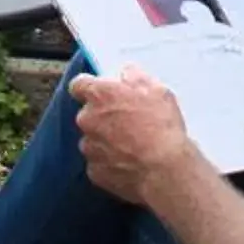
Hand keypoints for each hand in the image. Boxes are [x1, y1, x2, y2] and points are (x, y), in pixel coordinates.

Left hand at [72, 65, 196, 207]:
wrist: (164, 169)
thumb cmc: (161, 128)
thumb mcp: (157, 90)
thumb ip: (135, 77)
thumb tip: (126, 73)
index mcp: (99, 95)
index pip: (79, 85)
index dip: (89, 88)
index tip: (100, 92)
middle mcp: (88, 119)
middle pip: (88, 114)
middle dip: (104, 117)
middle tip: (129, 123)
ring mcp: (89, 147)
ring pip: (93, 140)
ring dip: (107, 141)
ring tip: (134, 146)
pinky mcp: (95, 171)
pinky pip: (99, 164)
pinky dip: (111, 163)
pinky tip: (131, 163)